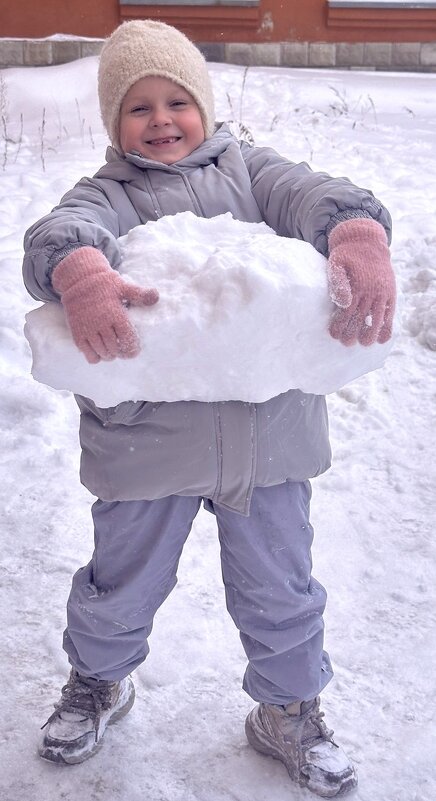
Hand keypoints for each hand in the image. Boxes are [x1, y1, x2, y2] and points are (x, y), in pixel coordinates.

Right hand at [52, 246, 158, 362]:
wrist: (78, 279)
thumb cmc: (104, 284)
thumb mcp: (123, 286)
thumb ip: (140, 294)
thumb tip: (156, 297)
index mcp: (115, 314)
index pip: (128, 340)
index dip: (133, 349)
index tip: (134, 350)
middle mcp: (101, 324)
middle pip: (116, 349)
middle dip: (122, 353)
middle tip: (123, 350)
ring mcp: (88, 330)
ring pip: (103, 354)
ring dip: (110, 355)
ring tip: (112, 351)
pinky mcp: (77, 334)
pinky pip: (89, 355)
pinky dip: (96, 357)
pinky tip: (99, 350)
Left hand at [327, 218, 395, 345]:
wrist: (365, 241)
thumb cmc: (345, 255)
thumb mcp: (336, 263)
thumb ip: (338, 282)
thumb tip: (344, 303)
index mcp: (357, 285)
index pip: (347, 312)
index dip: (340, 325)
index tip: (334, 335)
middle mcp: (371, 290)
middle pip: (361, 318)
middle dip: (353, 333)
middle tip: (346, 343)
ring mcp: (382, 292)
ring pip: (377, 318)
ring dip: (370, 333)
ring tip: (364, 343)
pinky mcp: (390, 293)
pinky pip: (390, 313)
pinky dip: (387, 326)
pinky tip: (382, 339)